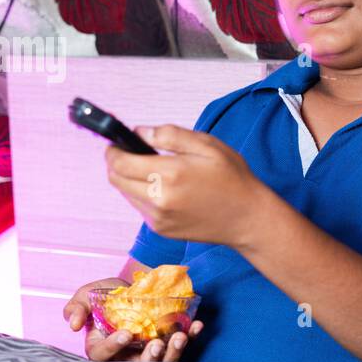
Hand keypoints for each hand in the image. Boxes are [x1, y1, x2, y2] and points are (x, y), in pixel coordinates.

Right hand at [62, 276, 204, 361]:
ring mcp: (148, 354)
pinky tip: (197, 325)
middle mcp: (125, 357)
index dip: (114, 347)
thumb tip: (72, 325)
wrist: (133, 289)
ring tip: (180, 336)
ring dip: (173, 353)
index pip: (103, 355)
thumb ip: (77, 307)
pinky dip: (191, 338)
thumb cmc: (106, 296)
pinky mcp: (168, 346)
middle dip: (150, 360)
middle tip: (157, 344)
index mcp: (101, 348)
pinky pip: (180, 348)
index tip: (126, 334)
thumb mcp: (87, 296)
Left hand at [104, 125, 266, 249]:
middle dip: (117, 164)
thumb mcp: (207, 145)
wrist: (247, 218)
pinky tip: (165, 189)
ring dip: (130, 180)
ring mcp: (159, 217)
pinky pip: (140, 208)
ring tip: (154, 171)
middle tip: (132, 155)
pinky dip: (144, 195)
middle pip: (116, 179)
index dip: (113, 150)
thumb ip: (170, 134)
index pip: (119, 163)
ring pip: (126, 194)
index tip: (117, 143)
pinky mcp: (162, 229)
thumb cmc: (232, 178)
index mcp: (170, 174)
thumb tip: (139, 132)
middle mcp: (159, 198)